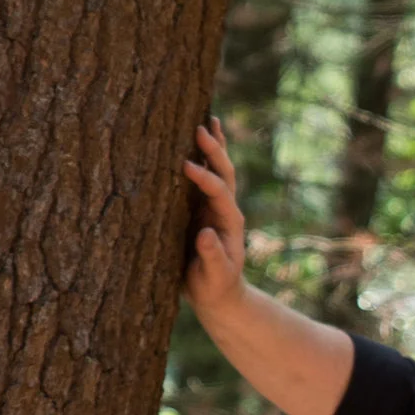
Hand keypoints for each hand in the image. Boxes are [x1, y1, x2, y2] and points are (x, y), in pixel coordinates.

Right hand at [184, 118, 247, 323]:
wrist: (220, 295)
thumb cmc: (214, 287)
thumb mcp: (213, 277)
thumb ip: (212, 257)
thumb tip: (205, 234)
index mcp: (229, 222)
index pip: (219, 192)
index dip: (204, 178)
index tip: (185, 166)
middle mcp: (226, 209)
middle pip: (224, 173)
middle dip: (214, 151)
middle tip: (199, 128)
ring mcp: (217, 206)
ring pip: (220, 170)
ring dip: (216, 146)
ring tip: (209, 119)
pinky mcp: (206, 208)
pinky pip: (209, 177)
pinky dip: (207, 157)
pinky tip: (203, 138)